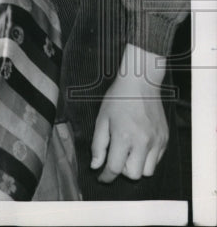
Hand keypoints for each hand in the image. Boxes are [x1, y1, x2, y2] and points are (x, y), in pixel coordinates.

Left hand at [91, 44, 168, 182]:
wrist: (140, 84)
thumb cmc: (117, 99)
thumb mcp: (101, 119)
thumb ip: (98, 145)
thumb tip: (96, 166)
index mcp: (124, 137)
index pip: (114, 168)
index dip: (105, 176)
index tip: (101, 177)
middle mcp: (143, 142)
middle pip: (133, 175)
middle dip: (121, 171)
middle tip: (115, 159)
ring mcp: (156, 142)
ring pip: (147, 171)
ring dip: (135, 167)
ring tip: (128, 153)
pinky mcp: (165, 139)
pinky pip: (157, 161)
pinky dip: (147, 159)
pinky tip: (138, 146)